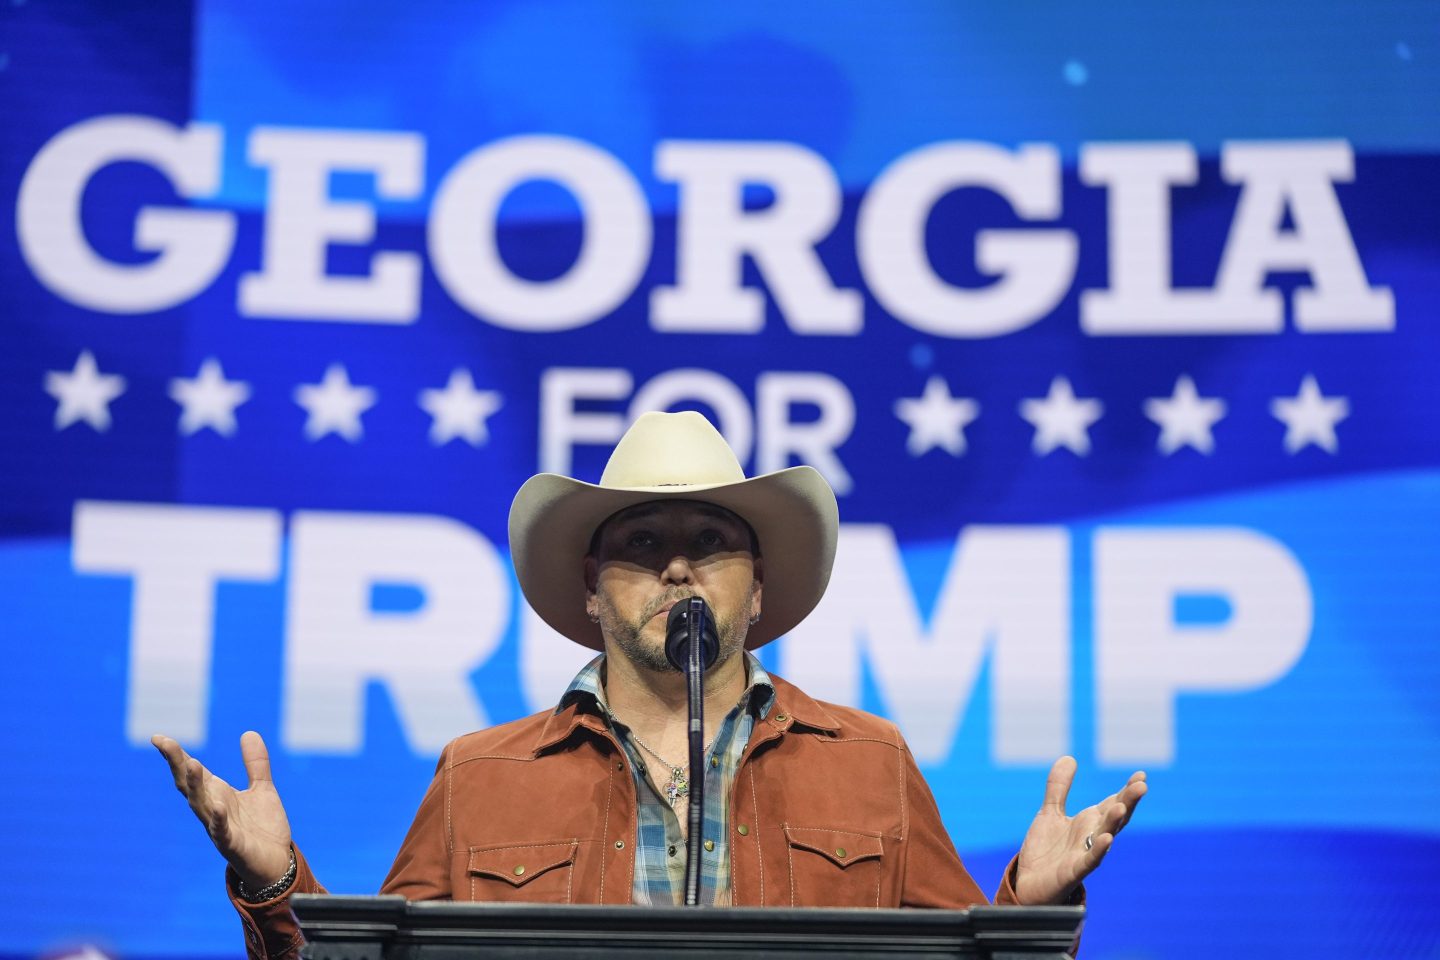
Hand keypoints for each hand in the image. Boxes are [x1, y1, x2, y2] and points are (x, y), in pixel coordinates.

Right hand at [152, 731, 293, 889]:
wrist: (277, 862)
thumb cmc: (263, 827)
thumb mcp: (262, 788)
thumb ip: (255, 763)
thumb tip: (248, 732)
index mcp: (218, 795)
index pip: (192, 772)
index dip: (176, 755)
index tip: (158, 737)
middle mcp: (213, 809)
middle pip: (189, 785)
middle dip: (177, 764)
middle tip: (165, 743)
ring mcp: (220, 828)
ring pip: (201, 805)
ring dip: (195, 785)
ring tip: (190, 762)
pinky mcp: (233, 845)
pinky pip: (222, 832)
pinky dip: (218, 819)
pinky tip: (217, 806)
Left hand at [1013, 756, 1145, 904]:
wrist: (1029, 884)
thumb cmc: (1046, 851)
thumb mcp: (1050, 813)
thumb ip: (1059, 787)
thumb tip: (1069, 758)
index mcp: (1089, 823)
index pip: (1113, 803)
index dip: (1126, 790)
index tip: (1141, 774)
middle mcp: (1092, 838)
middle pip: (1114, 818)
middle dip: (1128, 801)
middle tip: (1141, 785)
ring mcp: (1085, 855)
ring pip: (1104, 836)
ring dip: (1114, 822)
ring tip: (1122, 806)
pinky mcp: (1073, 872)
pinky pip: (1089, 861)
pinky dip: (1099, 850)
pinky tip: (1106, 839)